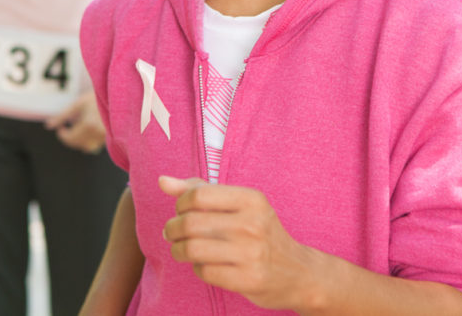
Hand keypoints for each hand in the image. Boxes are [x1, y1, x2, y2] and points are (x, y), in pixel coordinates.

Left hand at [45, 90, 105, 153]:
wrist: (116, 96)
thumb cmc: (96, 98)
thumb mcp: (78, 104)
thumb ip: (62, 116)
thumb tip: (49, 125)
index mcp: (88, 125)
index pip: (70, 138)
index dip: (62, 135)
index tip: (61, 128)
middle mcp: (97, 133)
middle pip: (78, 144)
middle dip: (69, 139)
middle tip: (66, 130)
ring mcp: (104, 136)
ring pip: (87, 147)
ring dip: (79, 142)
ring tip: (77, 130)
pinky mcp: (109, 137)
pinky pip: (95, 144)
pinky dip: (88, 141)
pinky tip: (87, 131)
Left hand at [159, 176, 316, 311]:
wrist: (298, 272)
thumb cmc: (260, 233)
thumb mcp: (239, 205)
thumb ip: (200, 190)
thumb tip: (163, 182)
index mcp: (252, 199)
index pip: (198, 195)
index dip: (180, 204)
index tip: (180, 211)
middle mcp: (253, 224)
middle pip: (191, 223)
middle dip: (172, 229)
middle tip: (172, 233)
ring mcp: (252, 253)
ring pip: (193, 248)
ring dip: (178, 249)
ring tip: (180, 248)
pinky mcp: (248, 279)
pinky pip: (204, 271)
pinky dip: (196, 268)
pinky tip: (203, 264)